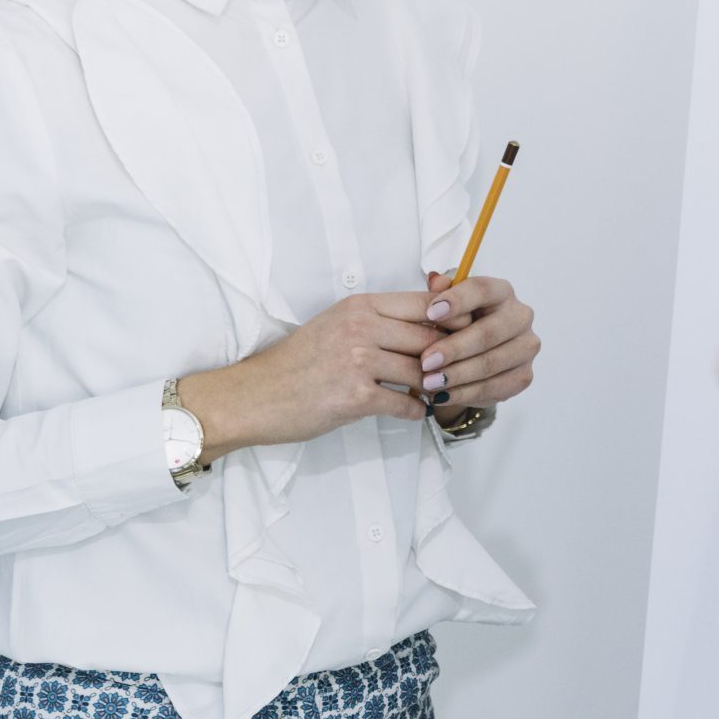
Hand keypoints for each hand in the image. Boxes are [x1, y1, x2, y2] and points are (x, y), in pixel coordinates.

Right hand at [176, 292, 446, 461]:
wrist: (254, 396)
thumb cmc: (296, 362)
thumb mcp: (336, 325)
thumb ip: (377, 321)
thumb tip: (427, 326)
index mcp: (360, 305)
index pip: (425, 304)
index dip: (452, 321)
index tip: (465, 336)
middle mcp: (361, 327)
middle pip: (429, 337)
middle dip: (449, 357)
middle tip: (460, 371)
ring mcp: (358, 361)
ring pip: (421, 371)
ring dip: (433, 387)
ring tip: (435, 393)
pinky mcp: (355, 396)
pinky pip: (404, 404)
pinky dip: (414, 411)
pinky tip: (413, 413)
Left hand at [418, 268, 541, 426]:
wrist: (473, 358)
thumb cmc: (458, 325)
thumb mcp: (445, 308)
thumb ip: (439, 294)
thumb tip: (435, 281)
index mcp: (501, 292)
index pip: (482, 290)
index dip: (457, 301)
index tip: (430, 314)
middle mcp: (520, 316)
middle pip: (489, 332)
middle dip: (454, 348)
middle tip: (426, 361)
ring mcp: (526, 347)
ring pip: (491, 363)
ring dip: (457, 375)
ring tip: (429, 382)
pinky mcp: (524, 375)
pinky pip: (495, 387)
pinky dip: (466, 393)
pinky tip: (443, 395)